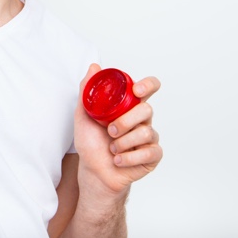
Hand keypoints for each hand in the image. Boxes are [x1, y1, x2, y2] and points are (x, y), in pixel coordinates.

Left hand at [74, 64, 162, 199]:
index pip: (149, 87)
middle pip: (147, 110)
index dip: (148, 85)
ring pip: (146, 132)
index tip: (136, 91)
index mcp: (129, 106)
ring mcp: (150, 137)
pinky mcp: (153, 156)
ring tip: (112, 149)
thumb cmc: (90, 142)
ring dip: (123, 143)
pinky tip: (118, 160)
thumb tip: (94, 66)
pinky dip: (129, 157)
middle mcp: (142, 120)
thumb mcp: (83, 114)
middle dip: (125, 121)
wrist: (92, 171)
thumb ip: (87, 91)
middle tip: (110, 131)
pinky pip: (149, 152)